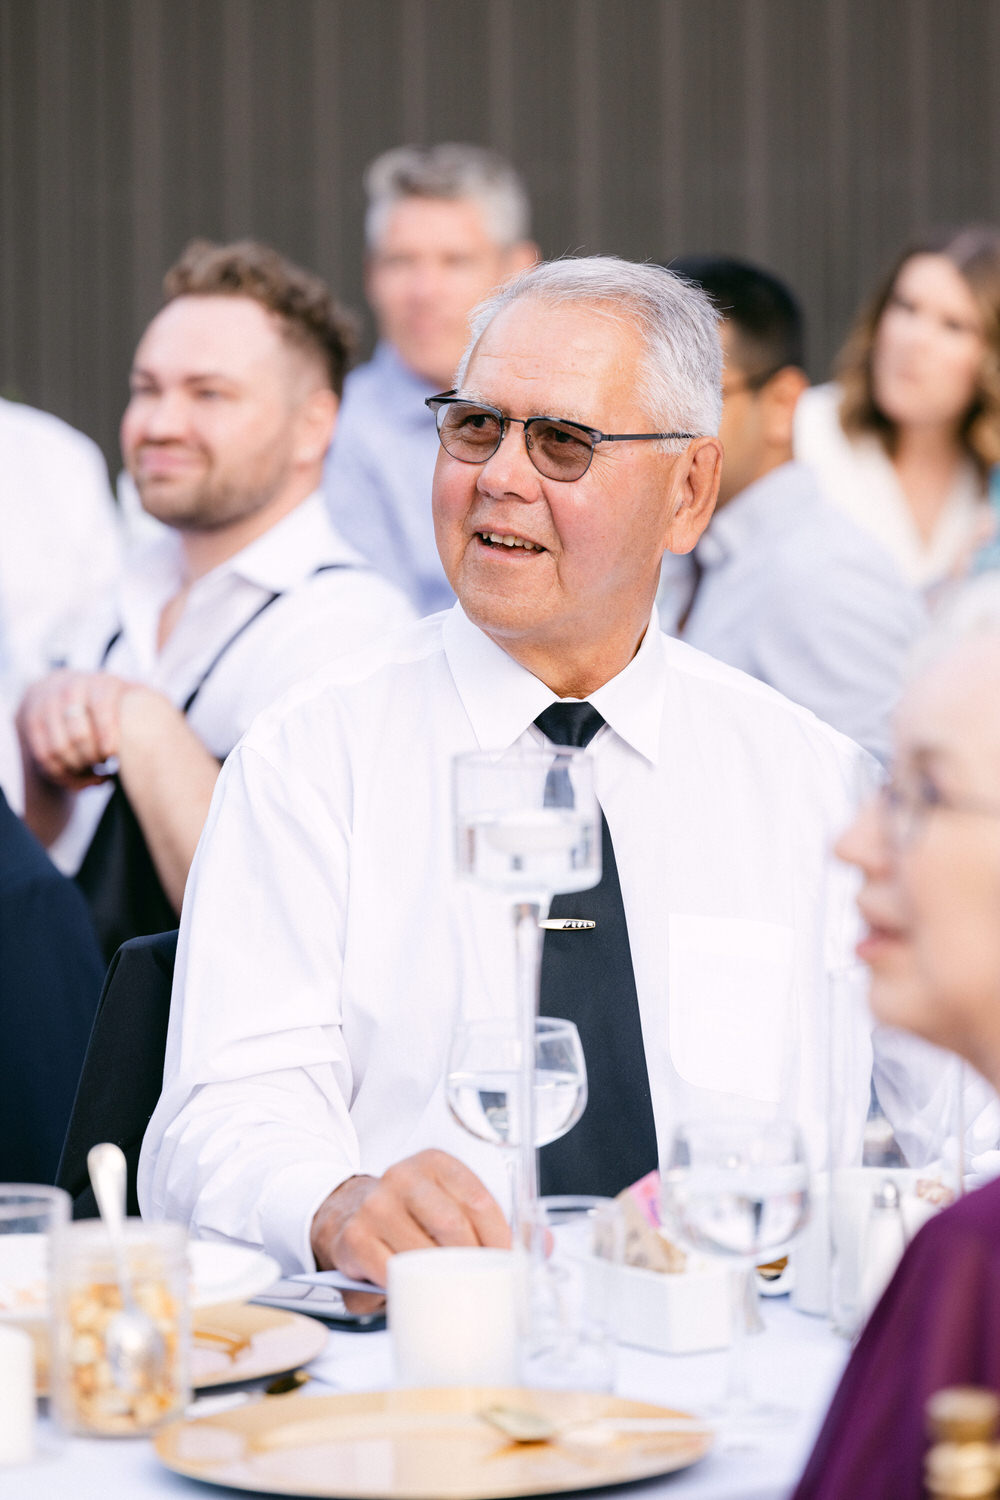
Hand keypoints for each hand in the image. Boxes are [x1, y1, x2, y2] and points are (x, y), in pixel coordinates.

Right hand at [17, 669, 136, 788]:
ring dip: (78, 770)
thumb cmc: (110, 703)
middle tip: (105, 767)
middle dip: (93, 759)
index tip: (112, 754)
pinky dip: (62, 774)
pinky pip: (44, 757)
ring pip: (59, 750)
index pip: (102, 705)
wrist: (63, 691)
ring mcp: (48, 705)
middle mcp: (72, 689)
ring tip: (94, 774)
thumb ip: (148, 708)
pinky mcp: (30, 721)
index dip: (107, 732)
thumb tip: (173, 724)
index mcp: (102, 684)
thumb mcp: (130, 698)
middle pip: (79, 735)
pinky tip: (79, 778)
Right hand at [310, 1150, 510, 1285]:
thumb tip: (543, 1243)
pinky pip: (391, 1272)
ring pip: (423, 1252)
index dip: (500, 1238)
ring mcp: (376, 1206)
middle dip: (475, 1262)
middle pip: (453, 1225)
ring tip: (457, 1294)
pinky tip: (418, 1293)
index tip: (509, 1264)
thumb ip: (493, 1223)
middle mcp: (402, 1176)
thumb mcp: (448, 1203)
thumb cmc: (409, 1213)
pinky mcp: (354, 1238)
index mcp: (434, 1163)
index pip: (478, 1199)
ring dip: (443, 1280)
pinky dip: (409, 1289)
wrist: (345, 1212)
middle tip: (486, 1286)